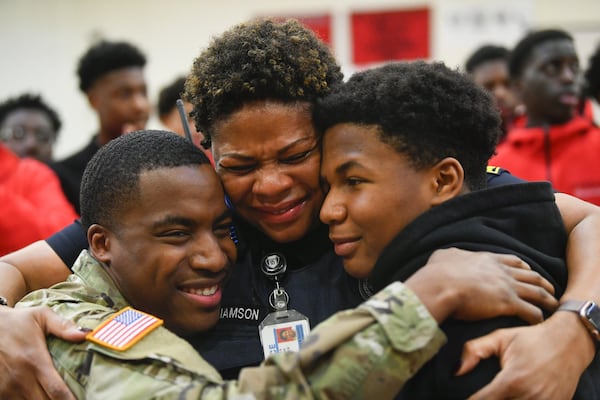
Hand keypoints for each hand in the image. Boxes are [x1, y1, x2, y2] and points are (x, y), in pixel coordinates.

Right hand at [0, 306, 86, 398]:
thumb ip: (63, 326)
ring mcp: (7, 387)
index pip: (56, 390)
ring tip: (56, 396)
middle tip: (74, 397)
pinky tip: (40, 395)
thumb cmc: (18, 321)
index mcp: (34, 360)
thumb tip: (86, 334)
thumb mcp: (41, 316)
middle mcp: (20, 378)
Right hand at [409, 248, 557, 323]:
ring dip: (548, 300)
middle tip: (550, 290)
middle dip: (543, 283)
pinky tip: (541, 323)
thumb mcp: (443, 256)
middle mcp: (502, 271)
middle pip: (531, 275)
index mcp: (488, 259)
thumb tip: (447, 256)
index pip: (514, 261)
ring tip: (554, 306)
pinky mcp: (508, 304)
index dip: (524, 268)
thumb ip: (451, 255)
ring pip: (537, 292)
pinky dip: (539, 317)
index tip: (530, 272)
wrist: (440, 285)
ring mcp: (507, 286)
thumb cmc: (437, 272)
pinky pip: (531, 311)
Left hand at [457, 313, 594, 399]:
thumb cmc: (531, 339)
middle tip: (482, 395)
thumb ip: (475, 350)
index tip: (462, 397)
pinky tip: (514, 396)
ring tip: (497, 394)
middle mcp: (529, 395)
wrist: (569, 342)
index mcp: (513, 380)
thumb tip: (456, 370)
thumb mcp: (501, 337)